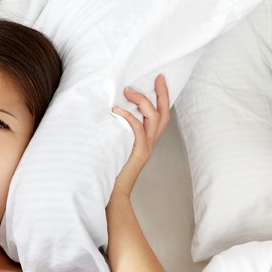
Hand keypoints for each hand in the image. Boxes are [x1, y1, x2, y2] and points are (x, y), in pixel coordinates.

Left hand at [111, 74, 169, 195]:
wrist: (115, 193)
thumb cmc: (112, 169)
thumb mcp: (117, 144)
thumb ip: (119, 129)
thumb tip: (108, 109)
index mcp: (147, 139)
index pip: (161, 115)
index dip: (162, 97)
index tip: (159, 79)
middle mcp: (150, 142)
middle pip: (163, 114)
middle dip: (162, 93)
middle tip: (157, 77)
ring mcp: (146, 147)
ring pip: (153, 118)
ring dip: (142, 101)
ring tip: (128, 91)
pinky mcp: (139, 153)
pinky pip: (138, 130)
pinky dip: (129, 117)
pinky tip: (116, 110)